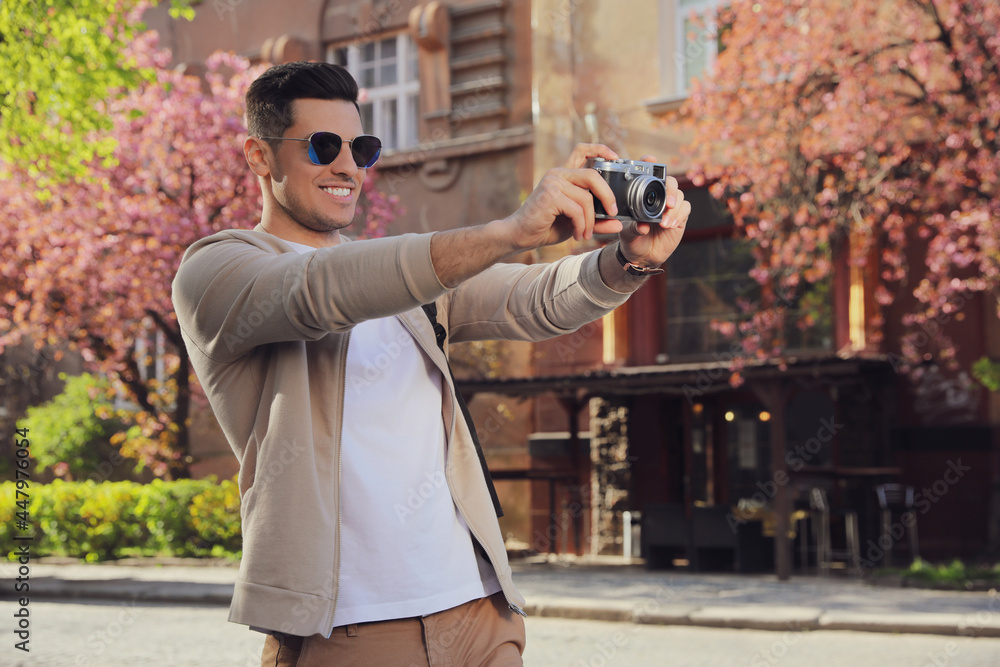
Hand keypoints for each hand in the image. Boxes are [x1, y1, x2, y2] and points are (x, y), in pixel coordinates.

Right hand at [500, 144, 625, 251]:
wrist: (520, 235)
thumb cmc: (546, 226)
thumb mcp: (577, 222)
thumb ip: (596, 221)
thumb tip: (619, 224)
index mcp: (563, 176)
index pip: (581, 150)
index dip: (600, 149)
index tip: (614, 156)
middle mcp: (558, 174)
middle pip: (592, 175)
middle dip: (607, 195)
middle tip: (612, 212)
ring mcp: (552, 182)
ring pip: (586, 198)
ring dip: (590, 221)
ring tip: (586, 234)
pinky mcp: (550, 195)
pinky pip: (577, 210)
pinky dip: (581, 225)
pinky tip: (577, 235)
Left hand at [617, 154, 689, 267]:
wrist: (641, 255)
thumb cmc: (632, 238)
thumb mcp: (626, 232)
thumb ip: (633, 227)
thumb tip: (643, 226)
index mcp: (643, 194)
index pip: (649, 173)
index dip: (650, 163)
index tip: (651, 159)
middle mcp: (659, 196)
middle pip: (670, 181)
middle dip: (670, 189)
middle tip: (667, 203)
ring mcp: (671, 205)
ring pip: (679, 195)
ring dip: (674, 208)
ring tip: (664, 223)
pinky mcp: (680, 216)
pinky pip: (685, 209)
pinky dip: (679, 216)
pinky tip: (669, 225)